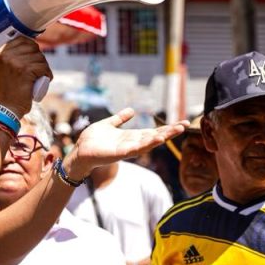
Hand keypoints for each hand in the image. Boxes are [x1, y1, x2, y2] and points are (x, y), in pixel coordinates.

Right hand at [0, 37, 52, 118]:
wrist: (4, 108)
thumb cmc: (5, 92)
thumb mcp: (3, 68)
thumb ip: (9, 57)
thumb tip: (28, 45)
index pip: (21, 40)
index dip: (31, 48)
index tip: (32, 59)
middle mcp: (5, 54)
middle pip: (32, 47)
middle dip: (38, 58)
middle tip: (36, 71)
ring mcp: (15, 61)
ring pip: (40, 58)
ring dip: (43, 68)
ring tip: (38, 78)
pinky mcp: (25, 70)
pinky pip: (43, 67)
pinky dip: (47, 74)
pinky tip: (43, 80)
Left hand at [65, 108, 185, 180]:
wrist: (79, 151)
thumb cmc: (93, 140)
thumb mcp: (108, 125)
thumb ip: (120, 119)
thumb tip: (132, 110)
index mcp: (131, 136)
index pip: (153, 132)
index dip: (167, 128)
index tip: (182, 122)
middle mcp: (132, 143)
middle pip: (155, 137)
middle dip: (170, 132)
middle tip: (185, 125)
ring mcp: (127, 149)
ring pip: (149, 143)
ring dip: (162, 136)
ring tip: (176, 130)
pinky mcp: (120, 153)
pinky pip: (136, 148)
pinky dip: (146, 144)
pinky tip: (157, 139)